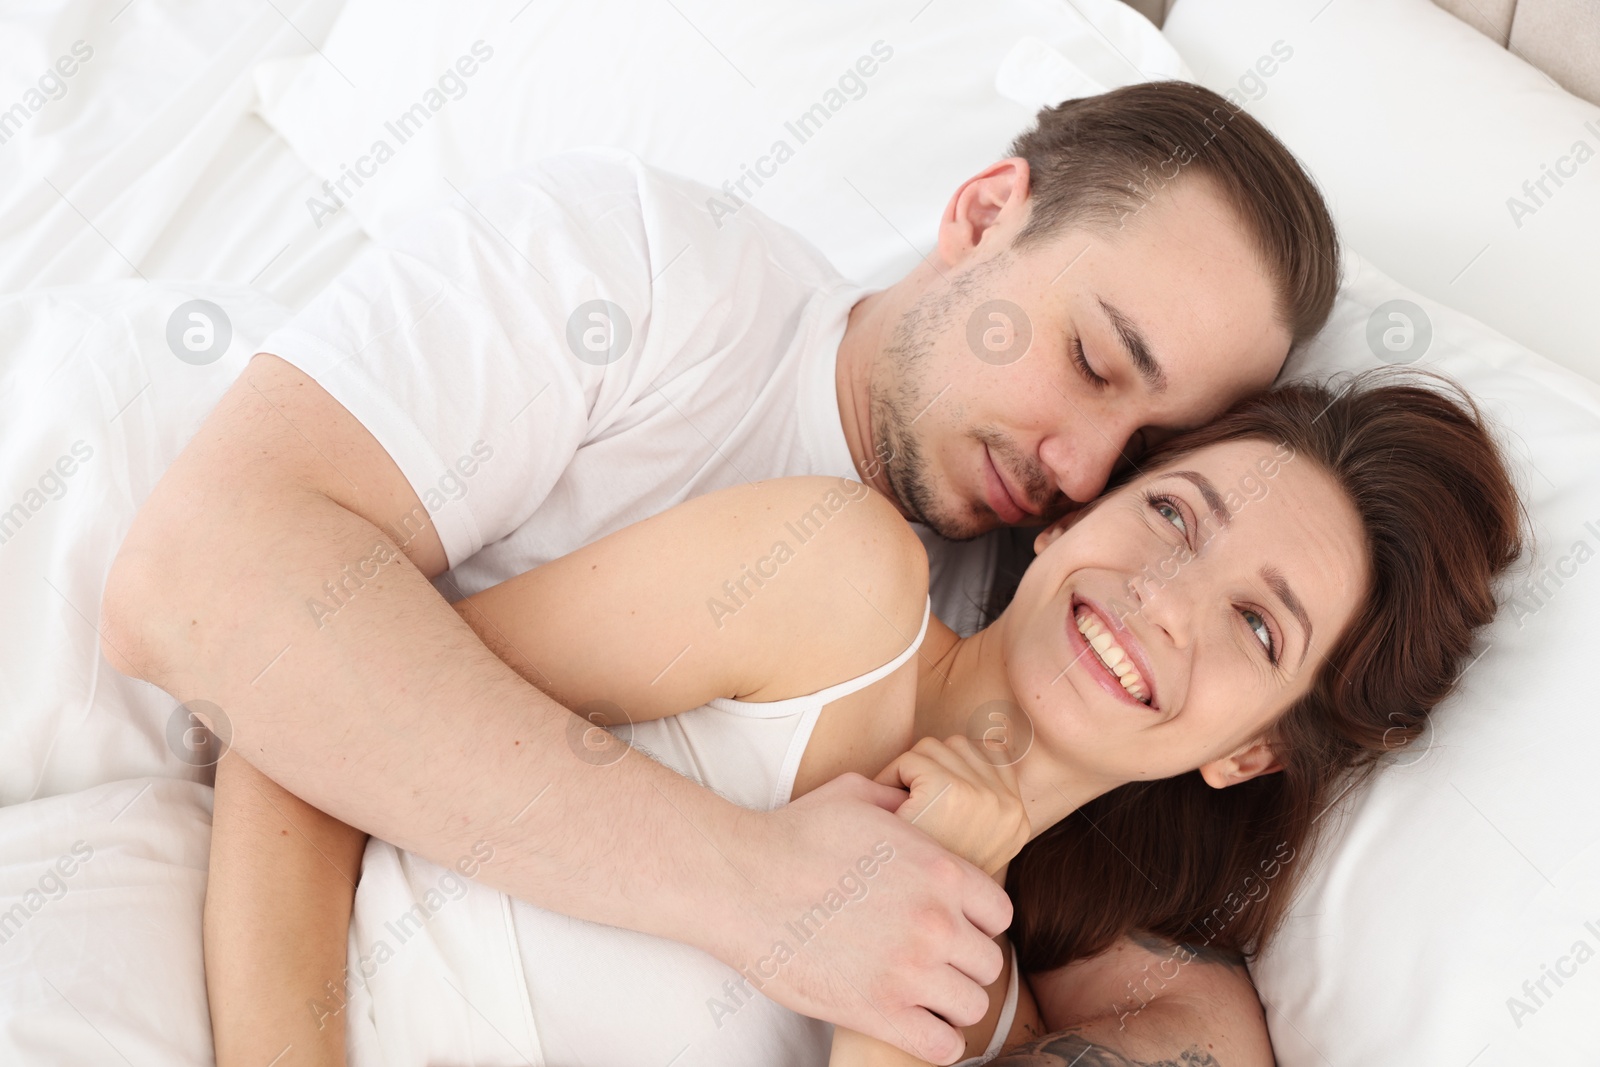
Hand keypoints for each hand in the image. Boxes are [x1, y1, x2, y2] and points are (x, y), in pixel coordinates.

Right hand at [719, 772, 1012, 1064]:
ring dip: (951, 1003)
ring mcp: (910, 971)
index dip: (977, 922)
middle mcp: (936, 923)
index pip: (1000, 914)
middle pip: (989, 963)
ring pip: (973, 1007)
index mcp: (940, 871)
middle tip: (934, 962)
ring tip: (923, 996)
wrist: (740, 882)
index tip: (954, 926)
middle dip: (964, 964)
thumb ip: (899, 802)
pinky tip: (914, 1026)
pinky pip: (942, 1047)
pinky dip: (935, 1041)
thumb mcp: (855, 796)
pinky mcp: (878, 1012)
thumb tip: (915, 804)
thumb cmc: (790, 836)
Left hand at [875, 736, 1030, 877]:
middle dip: (929, 768)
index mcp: (1018, 820)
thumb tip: (972, 745)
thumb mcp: (967, 845)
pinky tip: (893, 814)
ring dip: (909, 773)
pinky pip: (911, 761)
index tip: (932, 799)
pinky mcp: (949, 793)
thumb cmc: (922, 880)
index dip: (952, 768)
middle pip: (961, 747)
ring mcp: (983, 799)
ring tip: (903, 812)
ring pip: (935, 749)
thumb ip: (979, 804)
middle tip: (911, 807)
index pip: (991, 753)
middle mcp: (1009, 807)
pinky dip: (892, 779)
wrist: (901, 916)